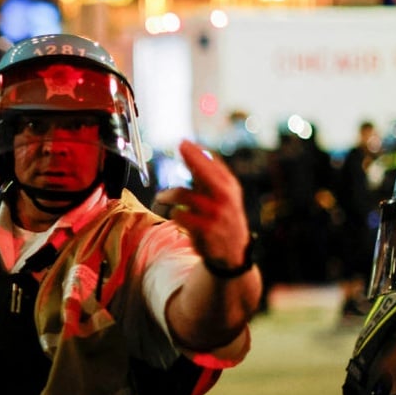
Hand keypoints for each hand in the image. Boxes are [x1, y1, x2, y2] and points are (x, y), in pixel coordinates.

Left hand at [153, 140, 251, 267]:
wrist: (234, 252)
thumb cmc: (223, 219)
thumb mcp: (223, 197)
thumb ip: (208, 178)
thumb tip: (191, 154)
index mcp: (229, 187)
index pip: (213, 163)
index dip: (197, 151)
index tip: (183, 142)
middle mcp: (225, 197)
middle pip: (204, 171)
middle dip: (190, 157)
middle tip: (179, 146)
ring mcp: (215, 213)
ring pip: (184, 195)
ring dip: (169, 195)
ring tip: (162, 197)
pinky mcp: (205, 228)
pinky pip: (179, 215)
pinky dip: (175, 214)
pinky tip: (177, 216)